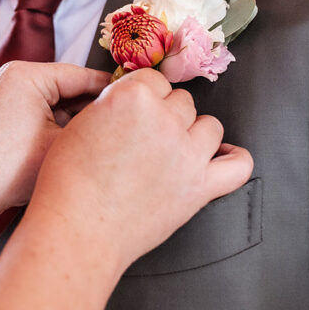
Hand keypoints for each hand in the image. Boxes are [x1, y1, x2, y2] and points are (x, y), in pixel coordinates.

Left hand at [0, 61, 110, 221]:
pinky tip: (74, 153)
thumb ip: (93, 127)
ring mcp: (1, 97)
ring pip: (54, 106)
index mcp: (26, 73)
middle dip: (93, 112)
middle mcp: (10, 77)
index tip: (139, 107)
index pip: (84, 76)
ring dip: (74, 125)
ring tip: (102, 146)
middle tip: (126, 131)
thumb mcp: (60, 146)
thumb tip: (121, 119)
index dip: (114, 95)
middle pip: (68, 90)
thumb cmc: (2, 171)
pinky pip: (37, 117)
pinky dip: (55, 132)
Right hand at [29, 67, 252, 271]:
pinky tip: (221, 159)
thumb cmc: (69, 183)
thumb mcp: (81, 124)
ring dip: (194, 134)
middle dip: (166, 116)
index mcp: (132, 97)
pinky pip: (239, 165)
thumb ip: (114, 105)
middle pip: (182, 102)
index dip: (143, 97)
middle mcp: (165, 120)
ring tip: (173, 150)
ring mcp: (187, 153)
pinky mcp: (200, 187)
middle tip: (145, 139)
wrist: (77, 229)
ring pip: (210, 126)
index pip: (154, 80)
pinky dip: (234, 159)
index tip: (134, 113)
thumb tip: (134, 103)